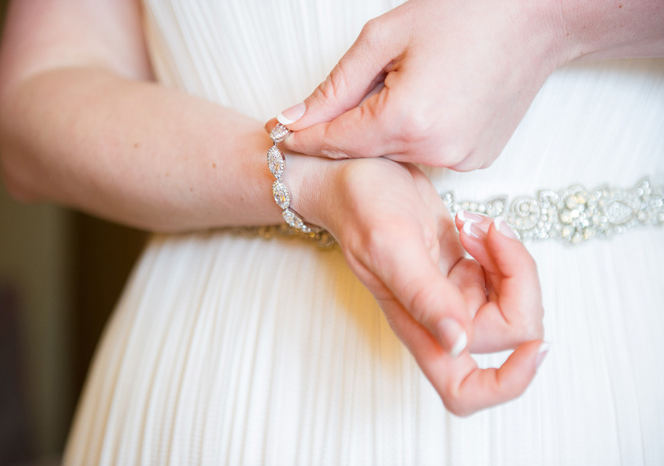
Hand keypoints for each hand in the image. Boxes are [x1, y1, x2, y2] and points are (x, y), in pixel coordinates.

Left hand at [268, 0, 565, 169]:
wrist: (540, 16)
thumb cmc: (467, 13)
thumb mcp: (385, 37)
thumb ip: (336, 86)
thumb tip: (297, 117)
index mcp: (407, 120)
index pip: (335, 141)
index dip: (302, 138)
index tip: (277, 135)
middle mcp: (434, 151)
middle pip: (363, 149)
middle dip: (341, 130)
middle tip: (329, 106)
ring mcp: (459, 159)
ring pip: (394, 153)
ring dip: (380, 130)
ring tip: (399, 89)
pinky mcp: (477, 158)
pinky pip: (426, 153)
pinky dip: (413, 134)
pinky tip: (426, 103)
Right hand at [291, 155, 546, 414]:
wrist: (356, 176)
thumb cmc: (359, 207)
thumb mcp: (390, 245)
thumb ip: (424, 295)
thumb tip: (458, 344)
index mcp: (418, 328)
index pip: (465, 390)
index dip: (509, 381)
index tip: (533, 343)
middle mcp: (440, 321)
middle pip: (510, 333)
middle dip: (517, 280)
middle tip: (489, 236)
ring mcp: (454, 296)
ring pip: (514, 301)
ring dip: (508, 258)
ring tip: (472, 225)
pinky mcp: (464, 271)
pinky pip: (507, 274)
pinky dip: (502, 247)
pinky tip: (471, 225)